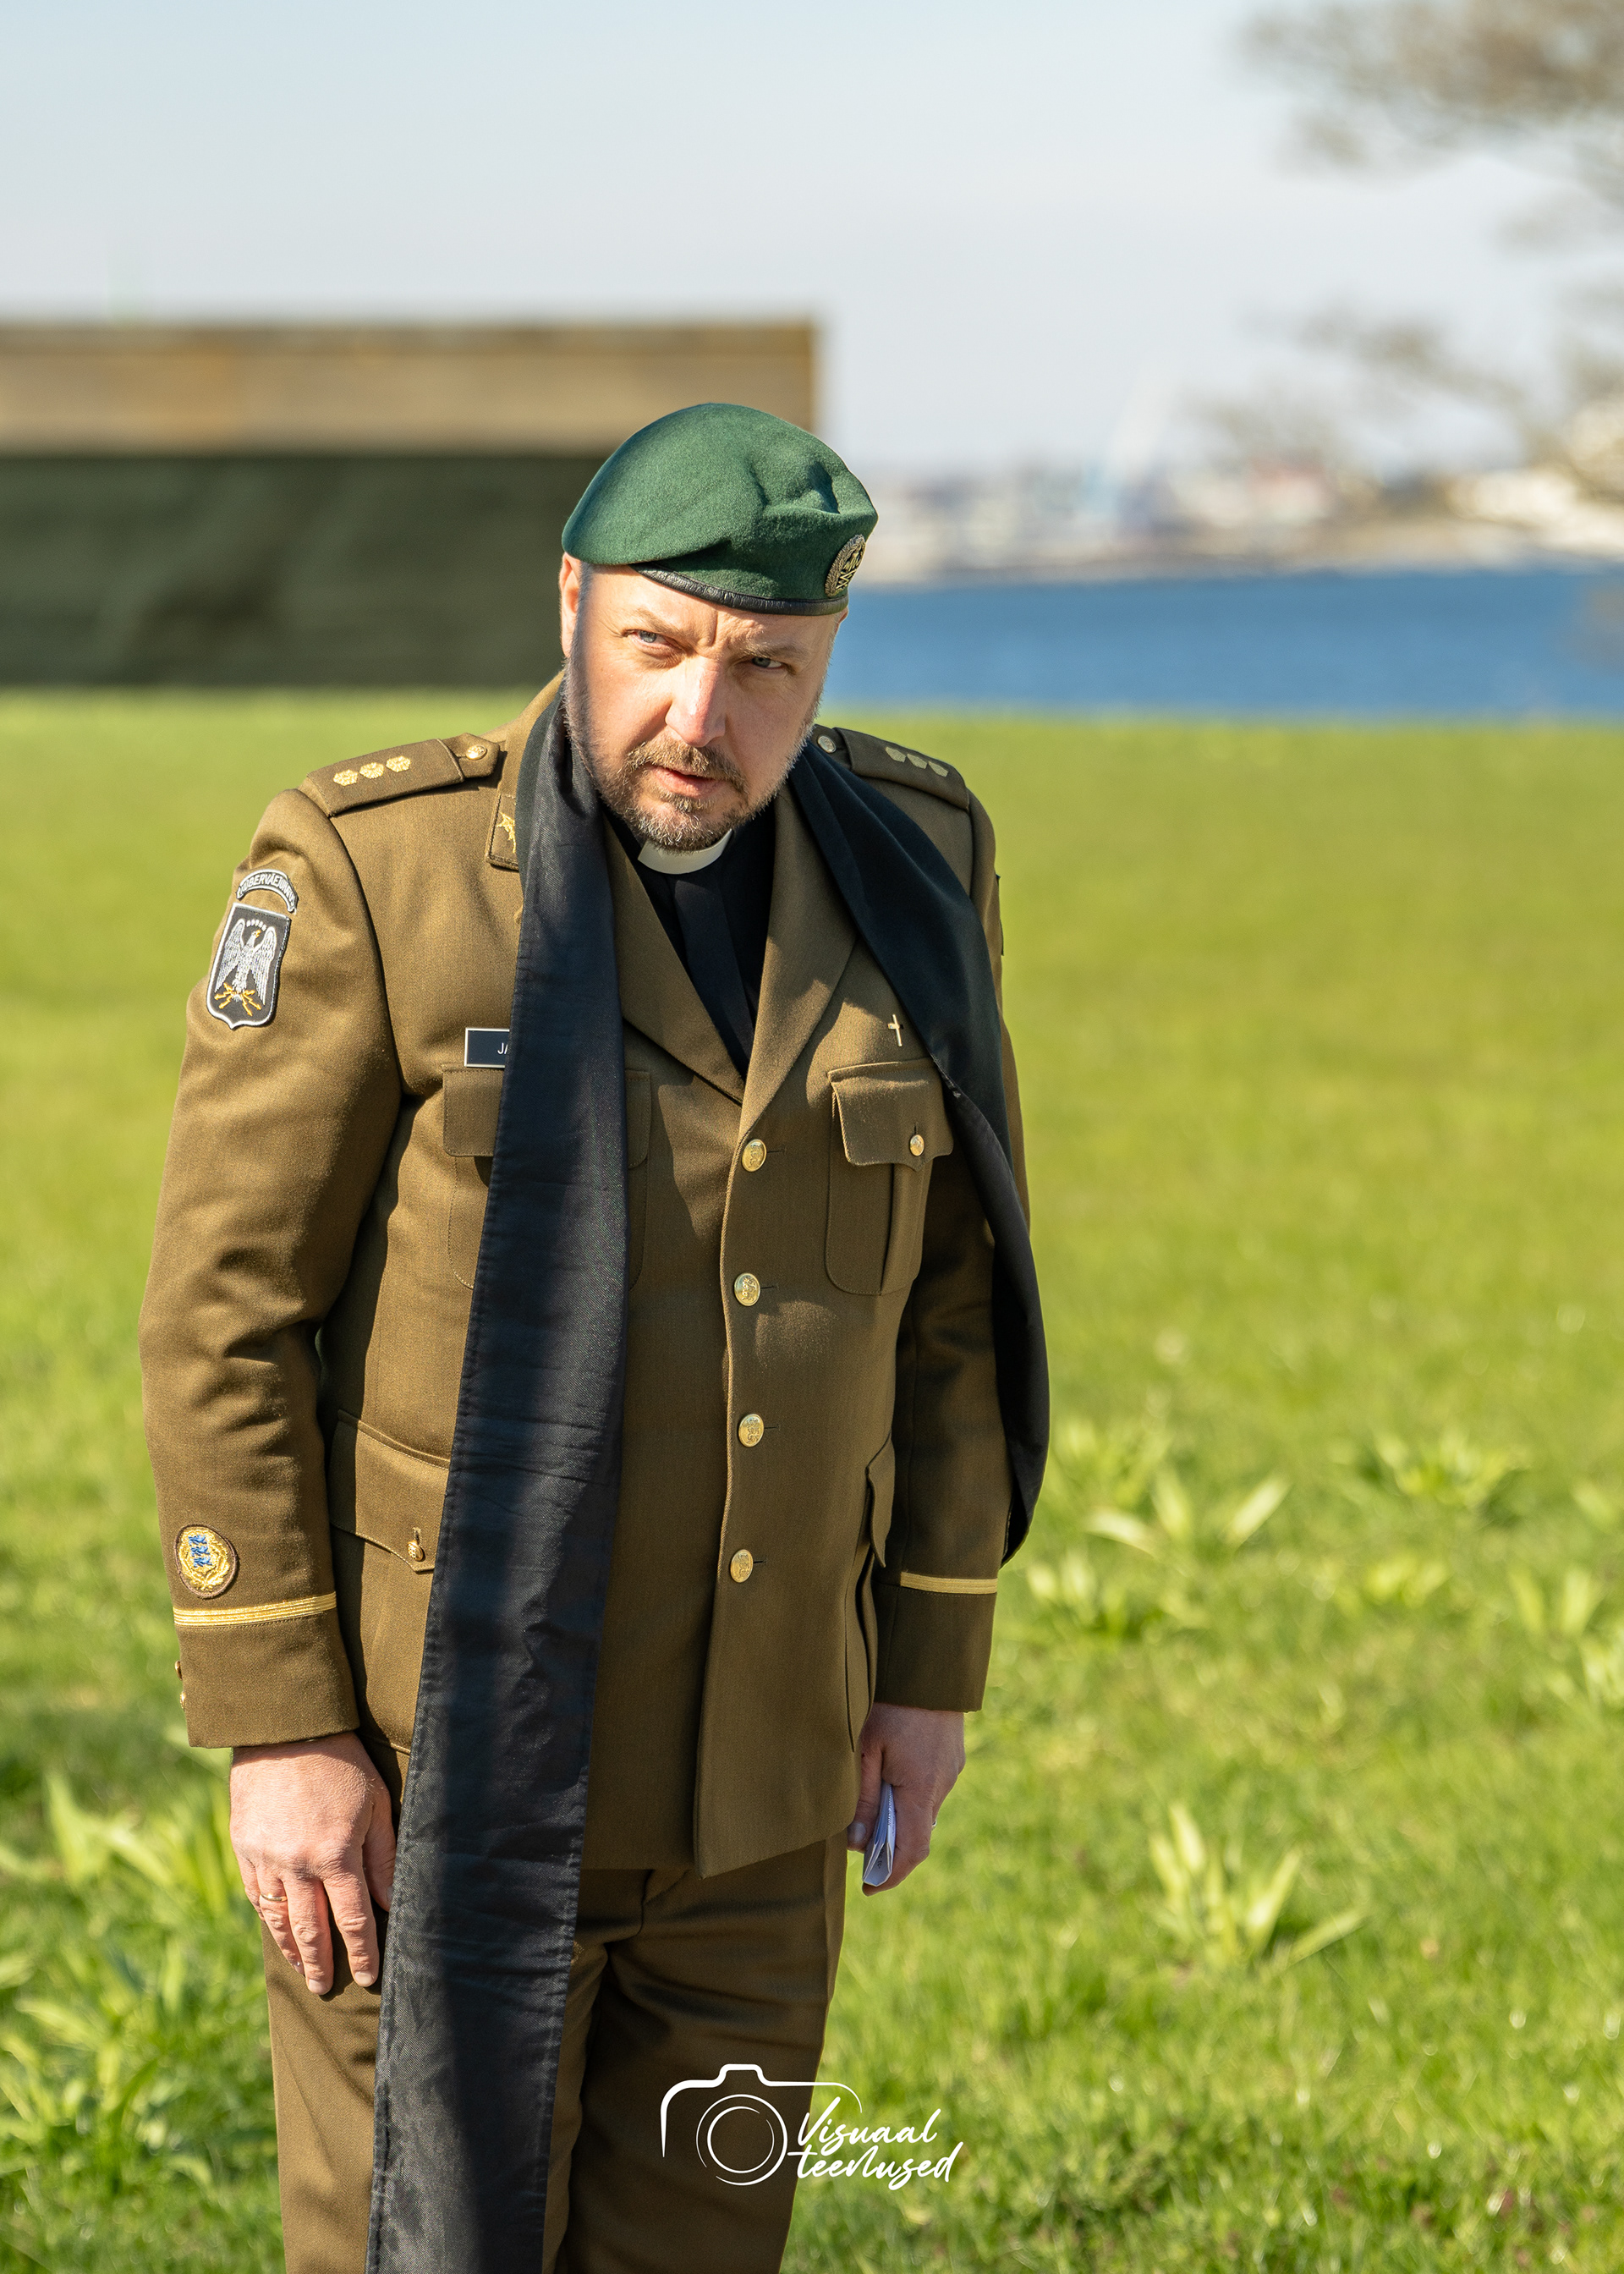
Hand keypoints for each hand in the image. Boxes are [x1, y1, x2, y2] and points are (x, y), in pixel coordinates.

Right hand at [229, 1733, 394, 1994]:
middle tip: (326, 1989)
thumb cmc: (341, 1763)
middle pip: (311, 1930)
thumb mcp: (375, 1804)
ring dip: (292, 1950)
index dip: (362, 1952)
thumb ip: (383, 1857)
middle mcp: (297, 1865)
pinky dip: (268, 1919)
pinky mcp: (243, 1848)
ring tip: (303, 1971)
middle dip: (321, 1964)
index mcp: (335, 1854)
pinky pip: (255, 1896)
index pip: (353, 1919)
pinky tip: (278, 1931)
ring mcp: (265, 1859)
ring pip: (278, 1919)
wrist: (284, 1730)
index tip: (367, 1977)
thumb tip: (389, 1903)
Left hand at [847, 1703, 964, 1894]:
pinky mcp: (951, 1755)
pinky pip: (931, 1788)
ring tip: (869, 1810)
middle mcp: (942, 1784)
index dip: (891, 1875)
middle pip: (918, 1833)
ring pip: (924, 1809)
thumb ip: (864, 1799)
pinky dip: (910, 1797)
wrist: (928, 1664)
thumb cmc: (890, 1704)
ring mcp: (951, 1769)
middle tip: (859, 1849)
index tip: (869, 1888)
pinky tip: (889, 1779)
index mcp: (922, 1789)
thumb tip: (856, 1844)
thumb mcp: (865, 1750)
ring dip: (900, 1818)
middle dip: (891, 1847)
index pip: (912, 1850)